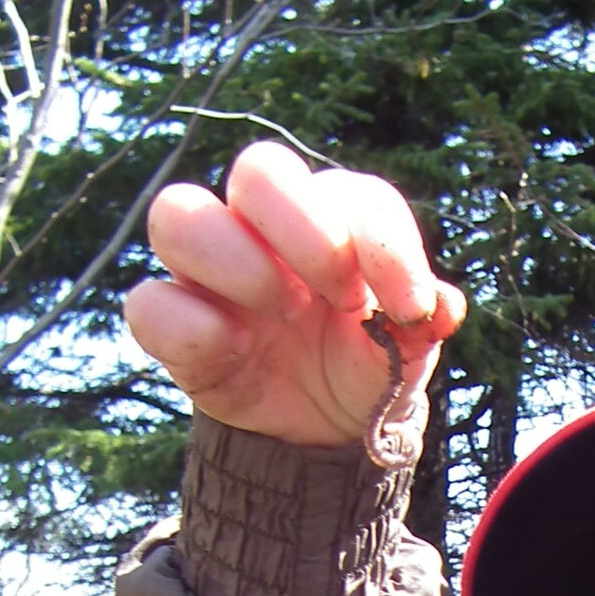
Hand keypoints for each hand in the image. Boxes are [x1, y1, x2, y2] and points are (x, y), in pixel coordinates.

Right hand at [124, 143, 466, 444]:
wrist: (322, 426)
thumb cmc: (363, 362)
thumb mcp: (404, 353)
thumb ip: (421, 326)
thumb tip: (444, 308)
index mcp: (333, 218)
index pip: (354, 195)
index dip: (387, 245)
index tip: (412, 308)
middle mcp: (263, 226)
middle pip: (259, 169)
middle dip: (307, 231)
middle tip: (341, 296)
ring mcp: (208, 269)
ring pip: (178, 214)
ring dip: (239, 264)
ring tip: (285, 313)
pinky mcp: (172, 321)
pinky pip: (149, 303)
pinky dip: (192, 327)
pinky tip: (236, 351)